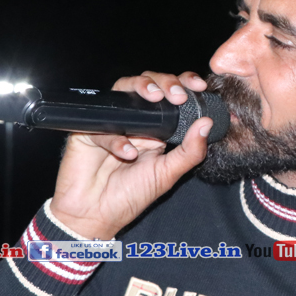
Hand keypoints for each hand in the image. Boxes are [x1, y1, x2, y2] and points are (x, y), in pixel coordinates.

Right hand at [49, 71, 211, 239]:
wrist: (94, 214)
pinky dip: (117, 137)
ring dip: (142, 87)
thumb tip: (207, 124)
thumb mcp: (167, 174)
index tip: (198, 86)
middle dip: (165, 81)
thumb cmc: (130, 196)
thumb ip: (189, 151)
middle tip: (176, 94)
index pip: (171, 97)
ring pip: (124, 88)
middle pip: (149, 84)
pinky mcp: (88, 129)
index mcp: (157, 130)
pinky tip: (127, 153)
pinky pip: (103, 122)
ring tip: (155, 98)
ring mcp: (112, 122)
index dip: (184, 84)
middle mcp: (135, 121)